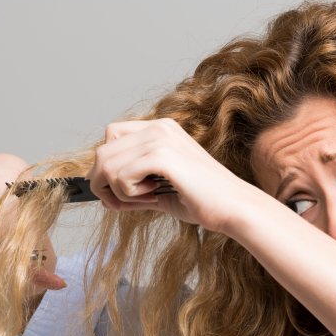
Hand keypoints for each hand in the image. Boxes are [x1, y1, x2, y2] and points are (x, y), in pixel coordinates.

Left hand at [88, 118, 258, 232]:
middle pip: (103, 151)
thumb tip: (102, 195)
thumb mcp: (160, 190)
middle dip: (104, 183)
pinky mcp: (163, 156)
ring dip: (117, 191)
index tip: (117, 191)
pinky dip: (128, 193)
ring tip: (145, 199)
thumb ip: (132, 187)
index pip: (111, 136)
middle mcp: (159, 128)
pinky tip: (151, 196)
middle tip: (123, 203)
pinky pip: (120, 176)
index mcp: (161, 129)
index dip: (106, 165)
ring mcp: (161, 139)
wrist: (232, 208)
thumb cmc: (203, 201)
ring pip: (107, 164)